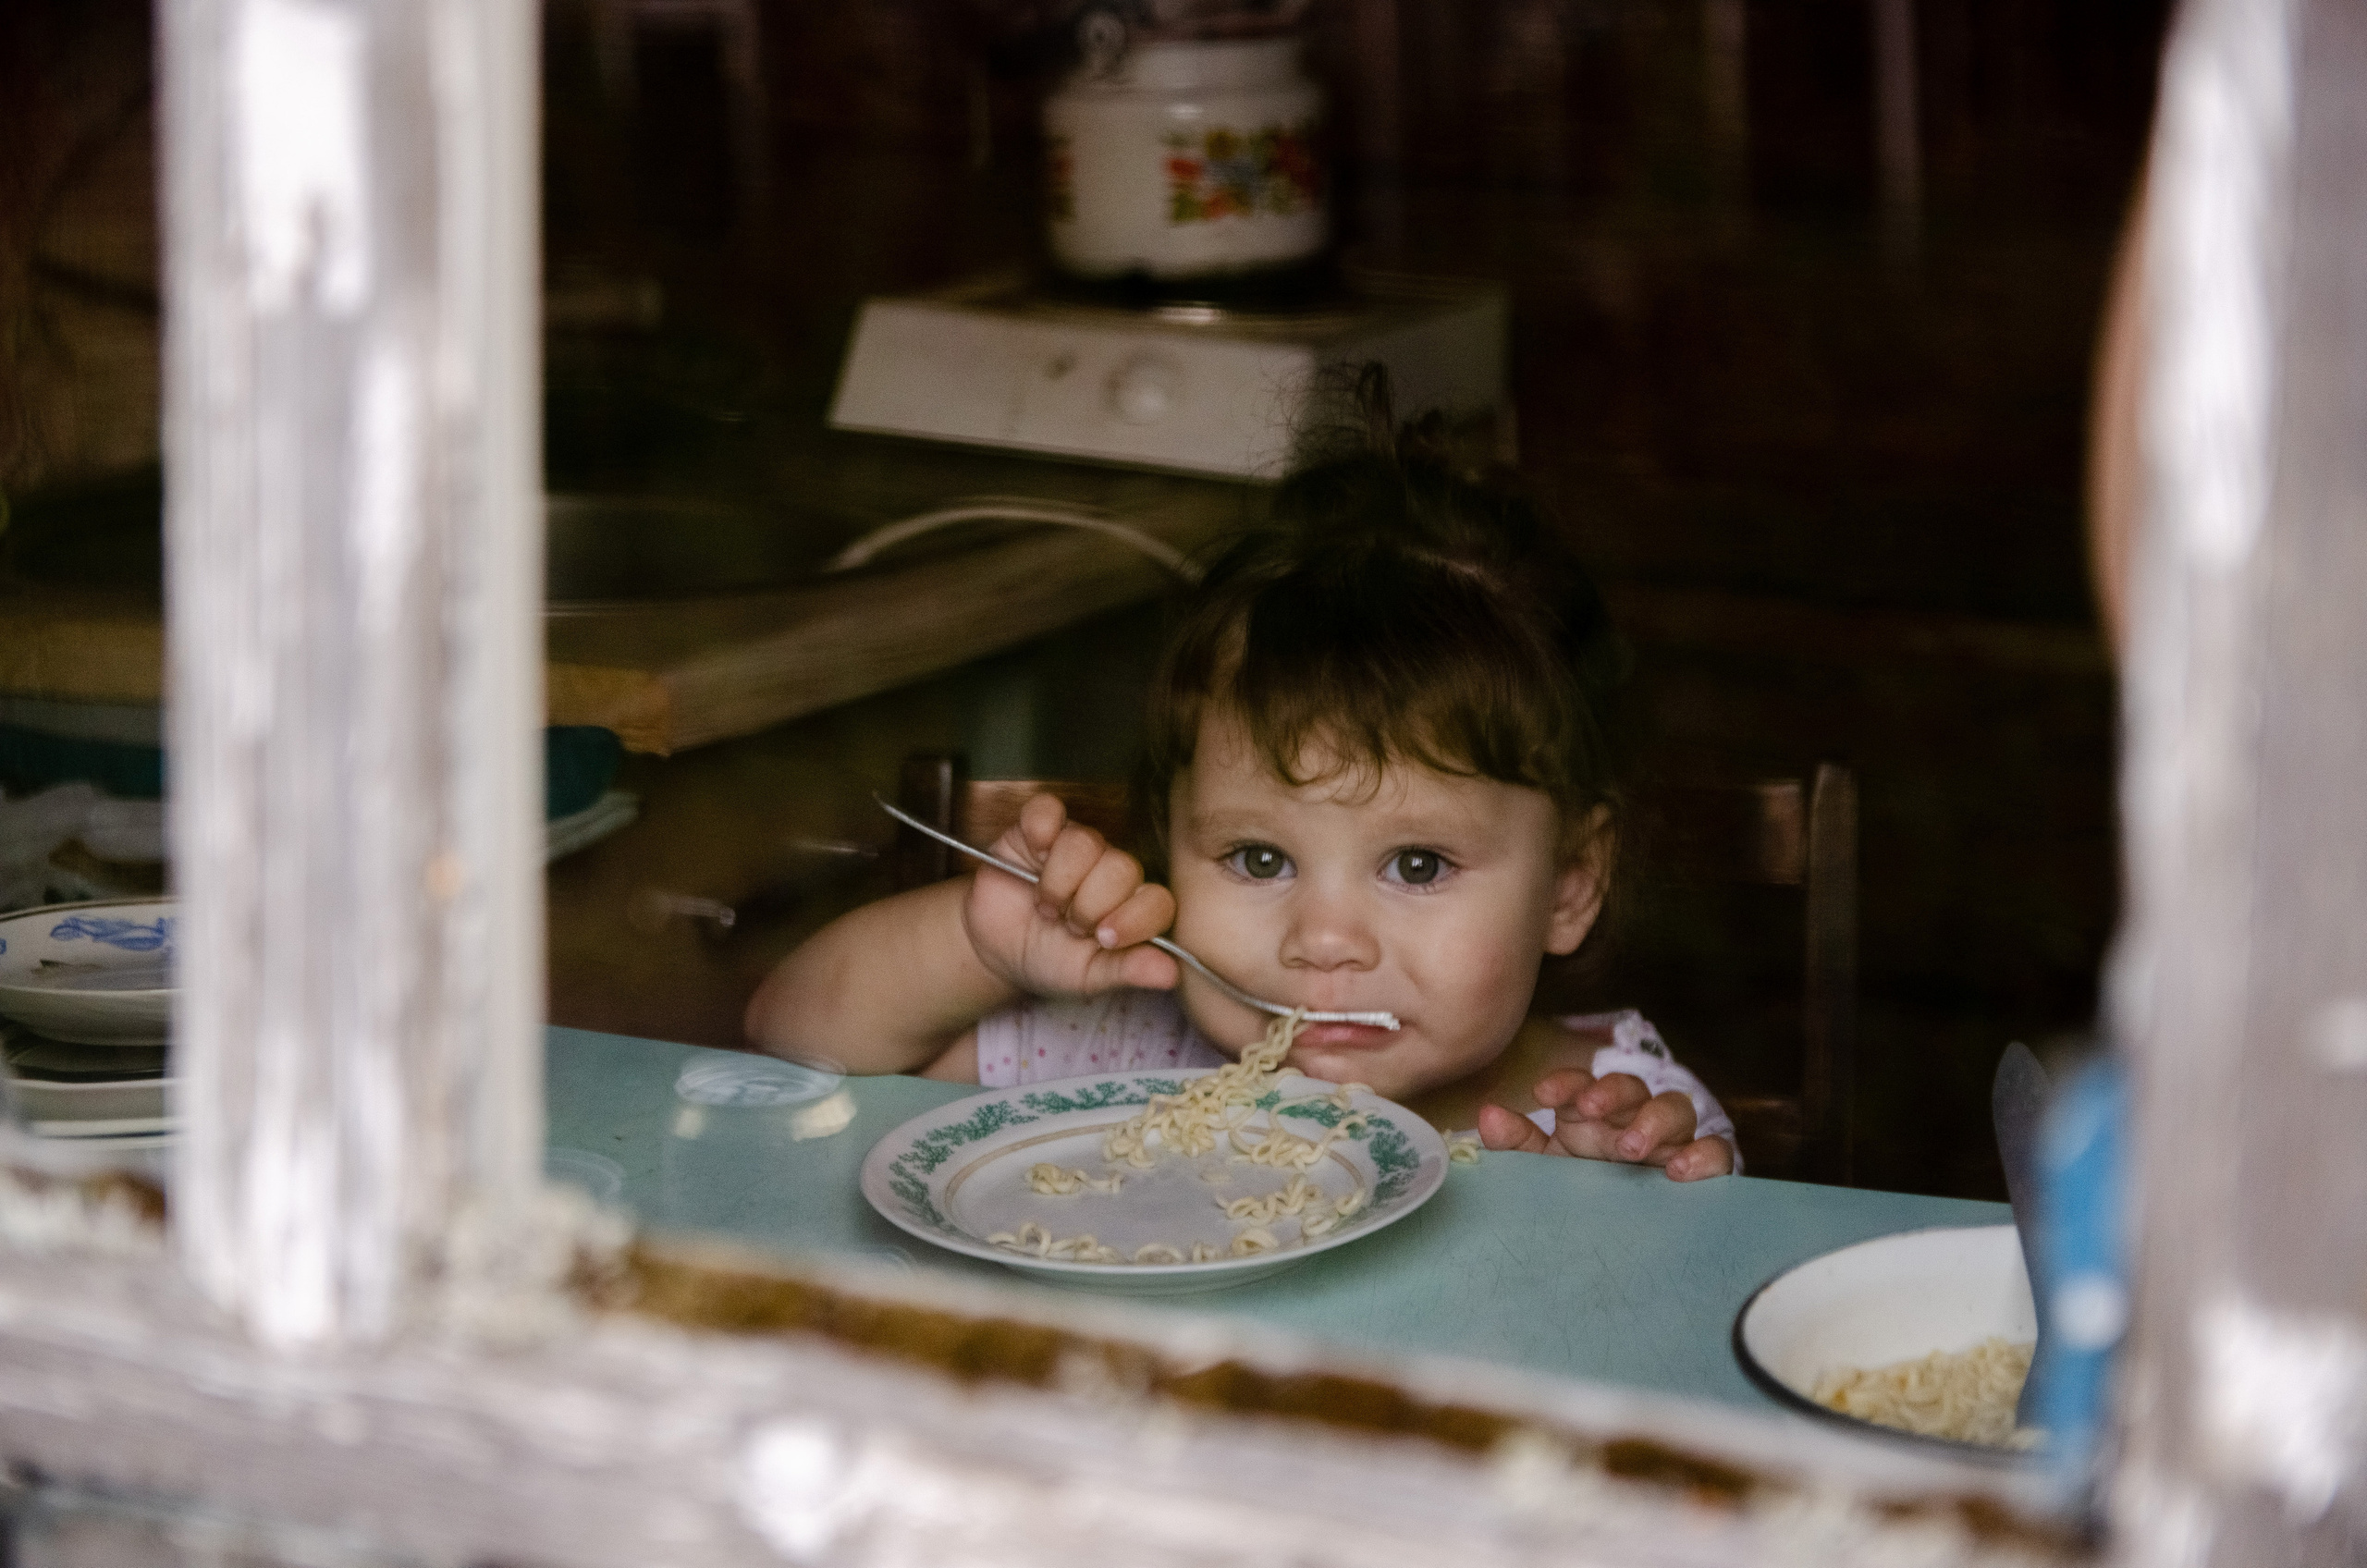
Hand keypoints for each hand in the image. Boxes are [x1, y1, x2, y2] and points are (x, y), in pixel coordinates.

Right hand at [963, 793, 1179, 998]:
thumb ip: (1127, 970)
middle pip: (1121, 868)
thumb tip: (1170, 975)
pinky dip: (1039, 829)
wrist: (996, 949)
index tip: (1104, 939)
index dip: (1135, 918)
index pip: (1158, 900)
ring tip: (1046, 907)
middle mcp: (1110, 869)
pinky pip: (1046, 809)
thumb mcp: (1086, 977)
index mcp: (1132, 906)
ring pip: (1084, 842)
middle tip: (1069, 926)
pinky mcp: (1038, 828)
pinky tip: (1033, 854)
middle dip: (1089, 905)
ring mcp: (1075, 845)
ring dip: (1059, 882)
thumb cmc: (1049, 960)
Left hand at [1477, 1069, 1733, 1181]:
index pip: (1582, 1085)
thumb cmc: (1577, 1202)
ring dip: (1655, 1120)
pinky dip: (1704, 1154)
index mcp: (1591, 1121)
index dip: (1567, 1082)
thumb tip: (1488, 1116)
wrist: (1618, 1257)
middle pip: (1633, 1088)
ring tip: (1630, 1147)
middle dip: (1612, 1092)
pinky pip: (1717, 1152)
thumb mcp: (1544, 1176)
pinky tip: (1679, 1171)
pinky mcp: (1703, 1175)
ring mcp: (1670, 1146)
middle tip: (1591, 1113)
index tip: (1543, 1095)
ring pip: (1677, 1108)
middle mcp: (1632, 1124)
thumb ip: (1517, 1147)